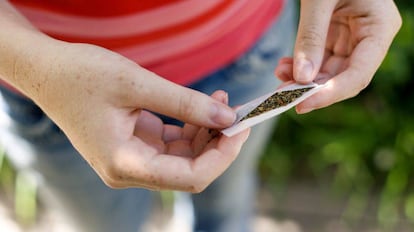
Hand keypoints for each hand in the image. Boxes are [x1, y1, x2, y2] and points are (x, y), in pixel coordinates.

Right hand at [16, 41, 248, 191]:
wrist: (49, 73)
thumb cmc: (81, 76)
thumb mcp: (136, 83)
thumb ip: (185, 103)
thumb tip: (227, 117)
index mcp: (125, 164)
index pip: (190, 177)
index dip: (222, 156)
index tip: (241, 126)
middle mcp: (130, 170)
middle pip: (191, 170)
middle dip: (219, 143)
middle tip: (239, 111)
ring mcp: (134, 159)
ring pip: (186, 157)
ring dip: (208, 132)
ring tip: (223, 99)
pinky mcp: (138, 146)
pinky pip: (175, 144)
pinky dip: (193, 127)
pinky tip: (206, 105)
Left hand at [275, 0, 400, 112]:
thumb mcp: (319, 1)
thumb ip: (311, 37)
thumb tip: (301, 77)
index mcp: (380, 27)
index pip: (359, 73)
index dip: (331, 93)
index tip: (302, 104)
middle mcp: (370, 36)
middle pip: (343, 76)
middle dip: (312, 88)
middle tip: (283, 95)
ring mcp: (353, 36)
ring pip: (330, 71)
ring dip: (303, 79)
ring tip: (279, 74)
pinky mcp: (336, 35)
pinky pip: (320, 58)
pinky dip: (302, 65)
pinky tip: (285, 66)